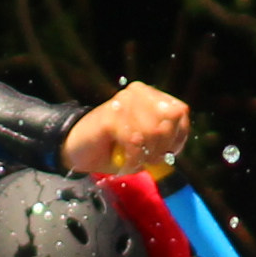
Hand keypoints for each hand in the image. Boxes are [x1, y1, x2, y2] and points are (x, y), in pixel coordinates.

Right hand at [61, 84, 191, 179]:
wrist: (76, 150)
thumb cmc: (114, 149)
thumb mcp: (146, 145)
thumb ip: (163, 142)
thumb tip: (173, 148)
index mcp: (149, 96)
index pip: (180, 111)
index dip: (178, 136)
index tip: (166, 153)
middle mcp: (137, 93)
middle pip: (169, 120)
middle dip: (162, 147)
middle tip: (147, 159)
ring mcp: (123, 101)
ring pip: (153, 131)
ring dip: (146, 155)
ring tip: (134, 161)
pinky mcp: (110, 115)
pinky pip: (135, 141)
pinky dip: (133, 159)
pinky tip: (125, 163)